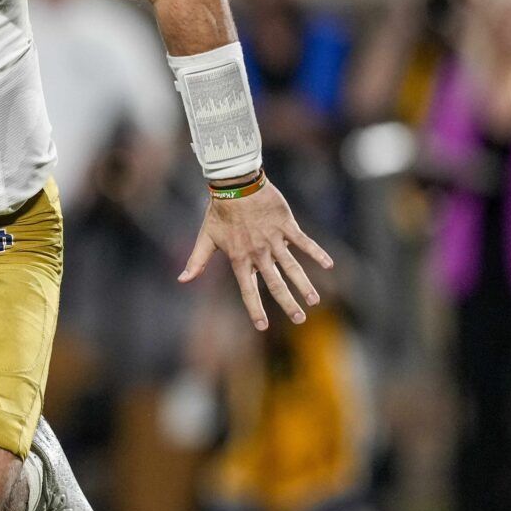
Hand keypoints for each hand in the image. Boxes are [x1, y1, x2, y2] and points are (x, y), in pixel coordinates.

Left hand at [179, 180, 333, 329]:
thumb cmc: (219, 211)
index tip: (263, 326)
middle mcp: (258, 252)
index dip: (255, 308)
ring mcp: (273, 239)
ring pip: (292, 267)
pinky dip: (316, 253)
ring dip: (304, 284)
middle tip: (299, 319)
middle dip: (288, 303)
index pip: (247, 289)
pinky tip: (329, 264)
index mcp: (239, 258)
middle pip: (275, 283)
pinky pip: (304, 242)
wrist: (235, 184)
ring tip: (314, 300)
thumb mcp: (205, 237)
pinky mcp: (286, 225)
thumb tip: (182, 280)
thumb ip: (197, 261)